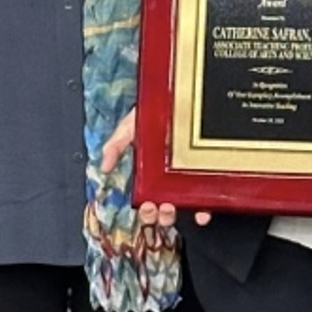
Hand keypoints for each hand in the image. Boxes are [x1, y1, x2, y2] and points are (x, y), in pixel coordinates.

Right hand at [99, 108, 202, 227]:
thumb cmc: (154, 112)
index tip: (146, 206)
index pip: (147, 202)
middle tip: (159, 207)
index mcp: (149, 175)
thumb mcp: (131, 127)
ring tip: (175, 207)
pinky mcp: (208, 173)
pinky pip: (208, 197)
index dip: (146, 212)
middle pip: (164, 210)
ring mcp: (189, 178)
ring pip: (184, 207)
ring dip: (179, 214)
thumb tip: (103, 167)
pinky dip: (205, 207)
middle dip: (160, 216)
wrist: (179, 95)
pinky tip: (203, 210)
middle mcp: (169, 180)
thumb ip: (115, 145)